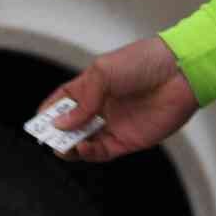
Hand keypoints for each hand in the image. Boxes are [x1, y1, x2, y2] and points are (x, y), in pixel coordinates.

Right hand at [40, 36, 198, 162]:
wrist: (178, 73)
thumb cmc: (142, 63)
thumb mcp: (103, 73)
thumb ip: (82, 101)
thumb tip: (62, 124)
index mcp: (92, 86)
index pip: (65, 101)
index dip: (50, 111)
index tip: (37, 121)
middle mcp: (102, 107)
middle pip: (71, 125)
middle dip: (57, 132)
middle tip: (47, 137)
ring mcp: (114, 124)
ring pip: (84, 142)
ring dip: (70, 145)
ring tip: (62, 145)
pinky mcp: (128, 140)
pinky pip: (103, 151)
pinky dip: (89, 152)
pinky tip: (82, 147)